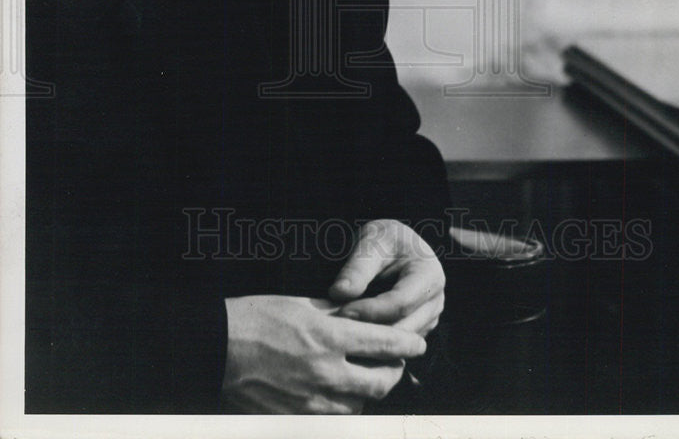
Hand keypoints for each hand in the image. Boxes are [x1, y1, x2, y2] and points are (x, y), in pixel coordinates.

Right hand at [222, 294, 425, 413]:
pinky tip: (342, 392)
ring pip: (362, 404)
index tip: (418, 342)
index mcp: (329, 337)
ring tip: (368, 375)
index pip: (385, 343)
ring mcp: (312, 400)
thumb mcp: (301, 304)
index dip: (408, 344)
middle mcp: (326, 372)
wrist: (215, 348)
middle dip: (395, 371)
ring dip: (371, 390)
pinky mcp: (297, 418)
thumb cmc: (255, 318)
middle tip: (396, 360)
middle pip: (381, 382)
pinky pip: (335, 419)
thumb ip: (336, 314)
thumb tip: (362, 317)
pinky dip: (346, 406)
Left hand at [329, 219, 445, 336]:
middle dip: (370, 331)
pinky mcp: (418, 329)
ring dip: (373, 341)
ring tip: (344, 333)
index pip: (401, 302)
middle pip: (403, 327)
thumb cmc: (383, 240)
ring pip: (400, 342)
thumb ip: (356, 268)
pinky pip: (398, 346)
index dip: (370, 311)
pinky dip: (377, 345)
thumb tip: (338, 293)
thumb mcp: (371, 243)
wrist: (392, 246)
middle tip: (339, 329)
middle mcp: (435, 299)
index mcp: (429, 274)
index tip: (342, 311)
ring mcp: (429, 317)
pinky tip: (355, 338)